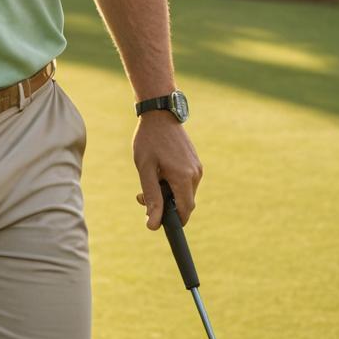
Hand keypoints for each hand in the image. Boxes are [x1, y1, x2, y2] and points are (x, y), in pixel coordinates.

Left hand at [132, 111, 201, 229]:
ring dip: (168, 194)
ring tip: (149, 179)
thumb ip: (152, 197)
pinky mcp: (195, 162)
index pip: (185, 212)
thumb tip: (154, 225)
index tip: (156, 220)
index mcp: (183, 177)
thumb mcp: (145, 169)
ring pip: (185, 193)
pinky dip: (173, 184)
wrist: (160, 113)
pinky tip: (159, 172)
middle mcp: (195, 174)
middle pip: (184, 203)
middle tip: (141, 196)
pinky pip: (187, 182)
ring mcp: (197, 167)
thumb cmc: (149, 140)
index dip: (172, 221)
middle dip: (165, 206)